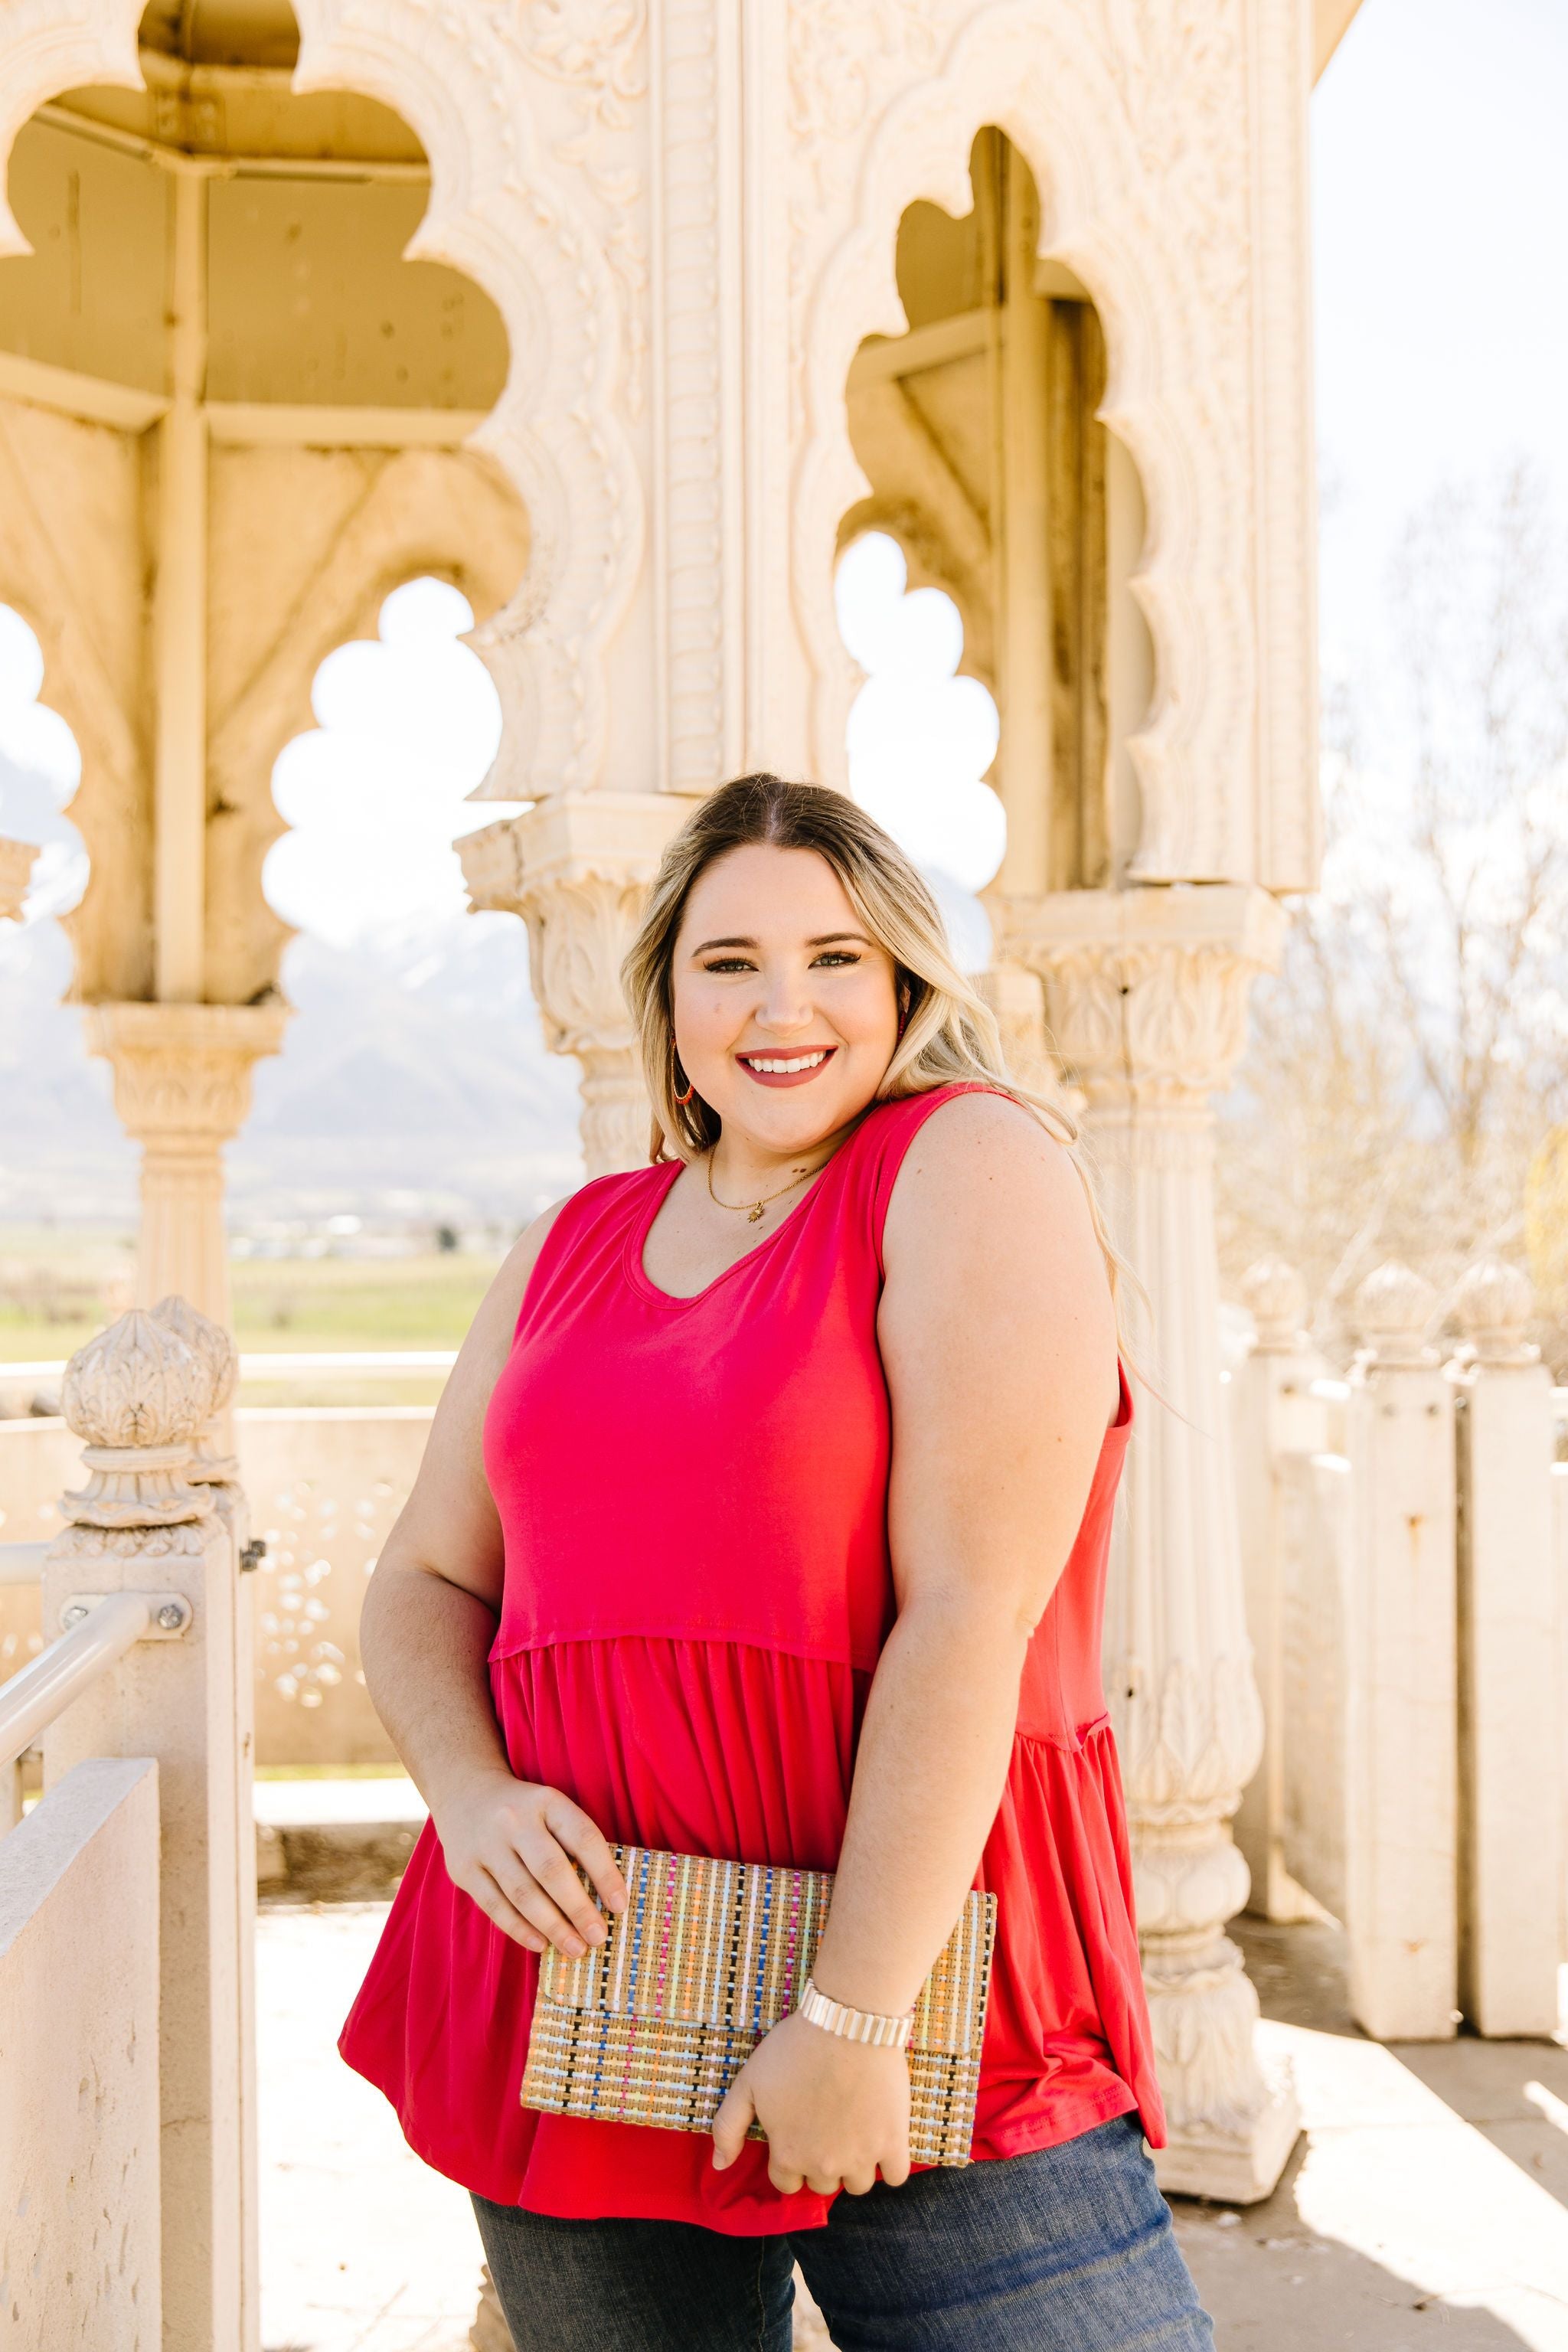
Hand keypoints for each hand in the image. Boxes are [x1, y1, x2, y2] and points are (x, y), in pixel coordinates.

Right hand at [431, 1767, 626, 1955]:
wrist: (464, 1792)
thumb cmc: (525, 1812)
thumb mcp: (552, 1809)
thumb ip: (575, 1843)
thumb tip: (607, 1898)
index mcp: (546, 1801)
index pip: (582, 1838)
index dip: (605, 1874)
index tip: (620, 1906)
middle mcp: (514, 1820)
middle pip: (551, 1870)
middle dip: (578, 1909)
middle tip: (598, 1937)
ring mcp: (485, 1845)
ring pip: (523, 1893)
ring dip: (553, 1926)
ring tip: (576, 1948)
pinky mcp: (464, 1869)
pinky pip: (495, 1906)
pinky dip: (520, 1929)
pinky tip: (541, 1944)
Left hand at [710, 2008, 911, 2195]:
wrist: (846, 2025)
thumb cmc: (794, 2050)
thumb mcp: (747, 2083)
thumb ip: (728, 2127)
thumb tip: (719, 2166)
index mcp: (788, 2155)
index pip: (786, 2184)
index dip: (789, 2162)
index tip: (798, 2137)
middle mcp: (824, 2166)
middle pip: (822, 2185)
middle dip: (821, 2164)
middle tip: (826, 2129)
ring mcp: (862, 2158)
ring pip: (858, 2185)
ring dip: (855, 2167)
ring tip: (854, 2133)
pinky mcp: (894, 2143)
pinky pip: (895, 2176)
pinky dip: (890, 2165)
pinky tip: (883, 2141)